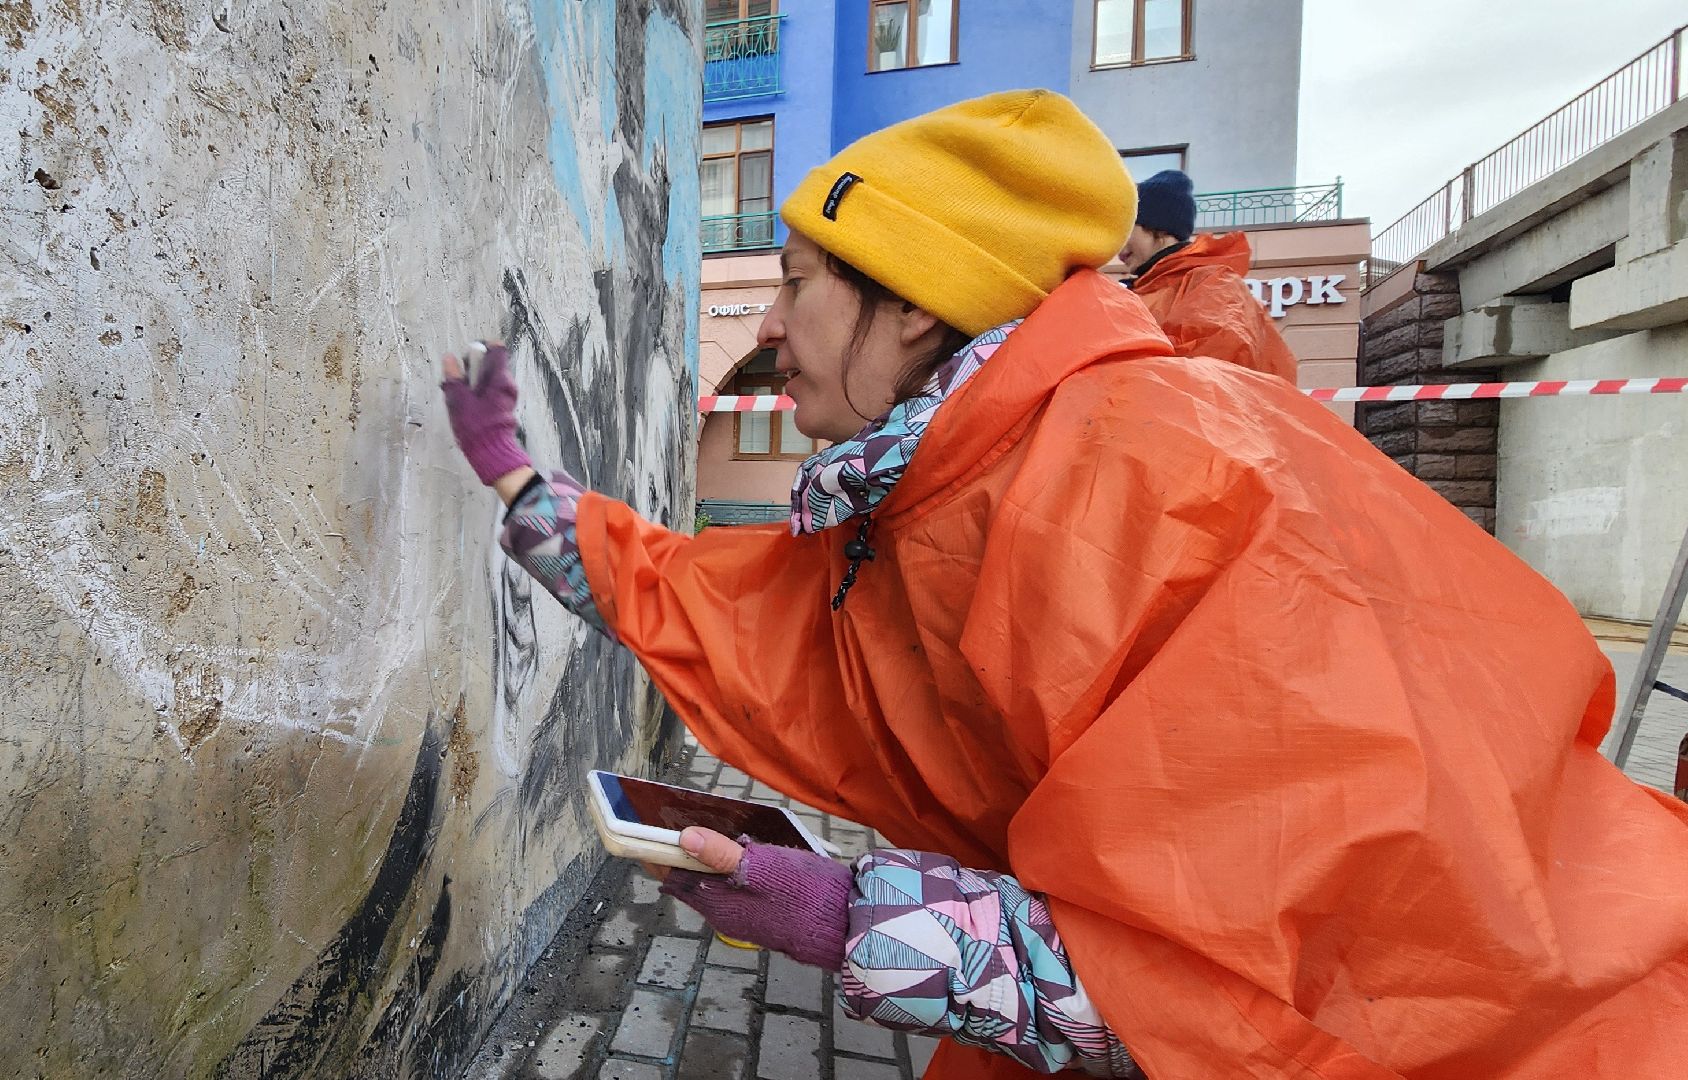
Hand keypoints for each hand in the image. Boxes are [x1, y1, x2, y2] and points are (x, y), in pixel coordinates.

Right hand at [440, 340, 534, 488]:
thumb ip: (454, 377)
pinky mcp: (504, 406)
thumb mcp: (458, 400)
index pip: (497, 348)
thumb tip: (450, 359)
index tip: (466, 357)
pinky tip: (466, 406)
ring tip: (460, 396)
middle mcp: (508, 384)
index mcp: (500, 379)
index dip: (480, 347)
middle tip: (458, 380)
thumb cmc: (477, 428)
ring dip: (472, 382)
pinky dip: (478, 393)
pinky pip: (490, 391)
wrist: (492, 454)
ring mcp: (507, 396)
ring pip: (488, 378)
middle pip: (490, 363)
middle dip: (472, 367)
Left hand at [660, 827, 852, 969]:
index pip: (676, 880)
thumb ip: (721, 854)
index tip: (654, 832)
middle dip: (689, 857)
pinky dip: (735, 873)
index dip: (664, 855)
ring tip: (717, 837)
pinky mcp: (766, 917)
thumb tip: (684, 838)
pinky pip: (739, 892)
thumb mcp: (761, 866)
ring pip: (719, 887)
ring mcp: (747, 920)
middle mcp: (727, 917)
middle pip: (695, 883)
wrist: (846, 925)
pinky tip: (749, 859)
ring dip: (714, 864)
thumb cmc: (803, 893)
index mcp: (718, 906)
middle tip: (688, 825)